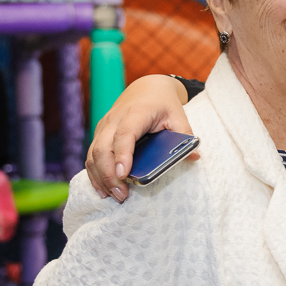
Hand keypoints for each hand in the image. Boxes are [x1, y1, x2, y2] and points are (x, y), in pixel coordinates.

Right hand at [85, 75, 193, 201]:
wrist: (146, 89)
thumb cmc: (163, 103)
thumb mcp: (178, 115)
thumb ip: (185, 135)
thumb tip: (194, 157)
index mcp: (135, 113)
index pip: (125, 135)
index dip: (122, 154)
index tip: (123, 174)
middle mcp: (114, 120)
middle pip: (102, 148)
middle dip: (109, 174)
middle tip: (122, 195)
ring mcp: (104, 127)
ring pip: (93, 154)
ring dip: (100, 178)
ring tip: (114, 196)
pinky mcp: (100, 134)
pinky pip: (91, 156)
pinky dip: (94, 174)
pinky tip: (103, 190)